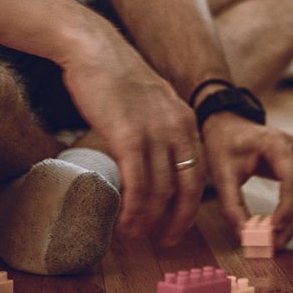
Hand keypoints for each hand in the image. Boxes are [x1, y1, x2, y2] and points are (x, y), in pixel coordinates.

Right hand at [59, 24, 204, 244]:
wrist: (94, 50)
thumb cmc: (115, 79)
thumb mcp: (151, 104)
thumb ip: (158, 129)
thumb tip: (150, 160)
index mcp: (186, 121)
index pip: (199, 172)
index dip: (189, 203)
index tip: (177, 223)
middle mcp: (179, 127)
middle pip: (188, 187)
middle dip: (178, 220)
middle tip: (165, 241)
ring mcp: (156, 132)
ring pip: (161, 191)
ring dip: (149, 221)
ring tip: (134, 235)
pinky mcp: (129, 136)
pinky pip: (139, 184)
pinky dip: (134, 210)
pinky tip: (124, 222)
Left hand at [201, 113, 292, 248]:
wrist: (228, 125)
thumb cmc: (224, 145)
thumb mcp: (222, 174)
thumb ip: (232, 206)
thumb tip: (245, 235)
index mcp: (278, 144)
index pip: (292, 181)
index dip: (286, 209)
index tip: (272, 232)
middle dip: (292, 221)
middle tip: (275, 244)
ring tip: (279, 239)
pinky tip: (285, 226)